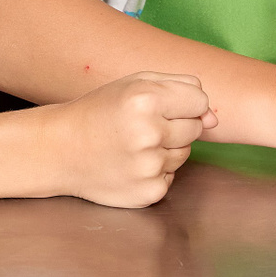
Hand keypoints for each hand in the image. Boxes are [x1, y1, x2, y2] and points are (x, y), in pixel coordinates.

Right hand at [50, 72, 213, 207]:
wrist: (60, 150)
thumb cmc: (101, 111)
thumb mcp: (135, 83)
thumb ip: (183, 88)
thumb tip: (215, 120)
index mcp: (146, 100)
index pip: (201, 101)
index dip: (182, 103)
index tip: (158, 105)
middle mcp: (149, 134)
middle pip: (195, 129)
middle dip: (175, 125)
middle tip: (141, 125)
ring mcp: (149, 167)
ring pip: (185, 154)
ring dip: (166, 148)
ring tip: (133, 145)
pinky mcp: (148, 192)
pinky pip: (172, 176)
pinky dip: (156, 171)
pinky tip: (130, 164)